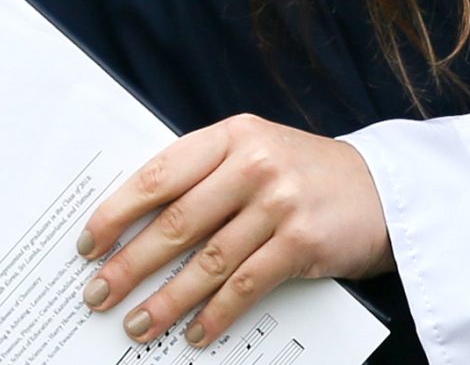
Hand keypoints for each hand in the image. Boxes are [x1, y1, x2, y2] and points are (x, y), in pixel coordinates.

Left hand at [77, 114, 391, 348]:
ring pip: (206, 261)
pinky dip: (215, 314)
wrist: (380, 189)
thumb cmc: (303, 174)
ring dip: (166, 299)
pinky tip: (194, 333)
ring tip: (135, 324)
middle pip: (176, 222)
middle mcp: (253, 163)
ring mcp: (279, 202)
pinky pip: (245, 285)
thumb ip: (204, 175)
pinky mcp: (301, 242)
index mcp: (232, 135)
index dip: (118, 212)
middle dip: (130, 264)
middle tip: (97, 293)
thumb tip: (135, 225)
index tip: (89, 243)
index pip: (159, 174)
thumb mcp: (255, 152)